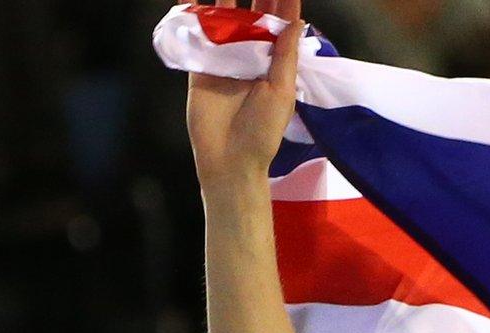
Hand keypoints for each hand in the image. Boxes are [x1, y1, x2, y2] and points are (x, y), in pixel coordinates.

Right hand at [187, 0, 304, 183]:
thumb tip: (296, 21)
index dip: (284, 3)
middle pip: (254, 15)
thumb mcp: (281, 92)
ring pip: (225, 19)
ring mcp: (225, 58)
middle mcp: (251, 56)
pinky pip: (197, 34)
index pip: (281, 25)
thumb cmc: (262, 132)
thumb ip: (286, 56)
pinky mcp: (201, 64)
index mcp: (275, 63)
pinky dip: (192, 13)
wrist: (228, 159)